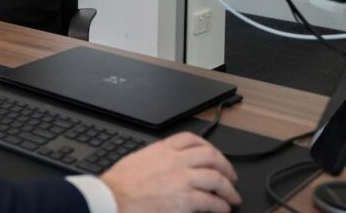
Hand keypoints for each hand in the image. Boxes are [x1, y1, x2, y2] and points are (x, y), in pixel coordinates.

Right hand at [100, 132, 239, 212]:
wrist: (113, 199)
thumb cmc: (120, 184)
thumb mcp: (139, 159)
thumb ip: (157, 158)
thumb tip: (167, 164)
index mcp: (163, 150)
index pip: (192, 140)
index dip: (209, 147)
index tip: (214, 155)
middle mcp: (176, 162)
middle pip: (211, 157)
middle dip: (226, 166)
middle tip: (231, 176)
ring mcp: (182, 180)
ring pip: (217, 179)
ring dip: (229, 189)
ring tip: (232, 197)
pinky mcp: (185, 200)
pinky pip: (212, 201)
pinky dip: (221, 206)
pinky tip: (222, 209)